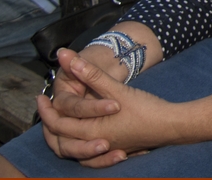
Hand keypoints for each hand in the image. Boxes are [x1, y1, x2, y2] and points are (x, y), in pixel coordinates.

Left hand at [38, 49, 175, 167]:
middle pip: (60, 139)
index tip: (40, 96)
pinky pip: (87, 154)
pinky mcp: (114, 150)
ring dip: (62, 135)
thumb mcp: (116, 90)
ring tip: (58, 120)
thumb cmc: (145, 109)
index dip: (47, 110)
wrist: (171, 126)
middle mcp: (93, 144)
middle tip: (45, 106)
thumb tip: (66, 57)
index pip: (57, 123)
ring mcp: (104, 150)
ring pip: (72, 149)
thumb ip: (90, 73)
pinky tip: (81, 136)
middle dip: (50, 121)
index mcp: (90, 131)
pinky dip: (79, 146)